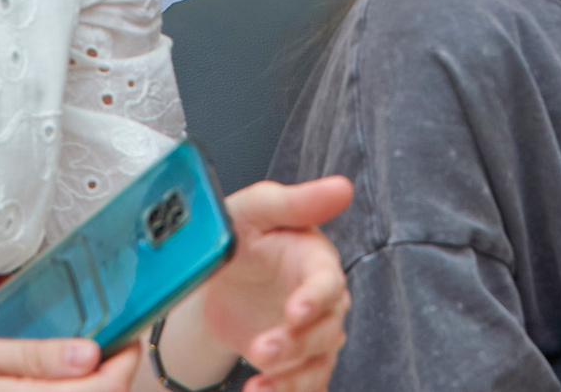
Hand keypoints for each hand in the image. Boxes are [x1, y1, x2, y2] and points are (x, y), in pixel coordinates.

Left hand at [180, 178, 352, 391]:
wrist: (217, 281)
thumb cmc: (241, 235)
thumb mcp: (256, 210)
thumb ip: (296, 202)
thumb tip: (343, 188)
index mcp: (316, 259)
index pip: (327, 282)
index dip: (315, 298)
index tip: (296, 311)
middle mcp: (322, 300)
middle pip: (324, 329)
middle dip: (295, 343)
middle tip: (263, 350)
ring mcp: (312, 335)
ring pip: (317, 363)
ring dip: (291, 377)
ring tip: (259, 385)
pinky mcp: (298, 362)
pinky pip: (303, 384)